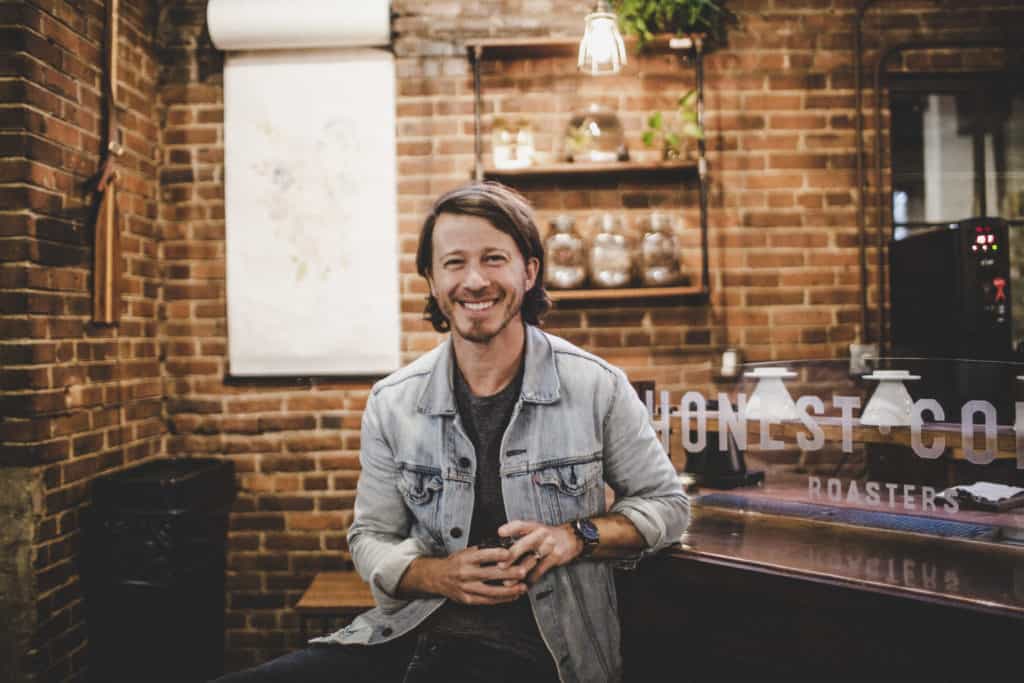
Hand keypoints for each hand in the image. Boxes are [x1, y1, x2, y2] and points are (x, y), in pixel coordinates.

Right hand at [422, 546, 536, 605]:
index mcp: (465, 559)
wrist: (437, 577)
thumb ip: (482, 551)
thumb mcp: (466, 552)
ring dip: (508, 590)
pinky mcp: (467, 599)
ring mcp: (466, 588)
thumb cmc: (455, 562)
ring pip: (490, 591)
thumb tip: (504, 548)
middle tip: (523, 572)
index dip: (497, 554)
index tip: (510, 553)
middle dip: (508, 574)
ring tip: (522, 588)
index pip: (482, 555)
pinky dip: (501, 599)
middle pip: (489, 574)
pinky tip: (512, 596)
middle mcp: (465, 573)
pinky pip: (487, 601)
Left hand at [497, 520, 583, 585]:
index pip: (521, 525)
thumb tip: (500, 546)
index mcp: (534, 526)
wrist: (572, 538)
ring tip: (508, 581)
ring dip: (519, 572)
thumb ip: (521, 536)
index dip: (510, 528)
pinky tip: (524, 584)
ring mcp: (549, 546)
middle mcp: (541, 534)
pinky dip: (532, 578)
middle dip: (512, 555)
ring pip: (532, 560)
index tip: (500, 533)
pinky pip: (541, 570)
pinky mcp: (555, 557)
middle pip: (525, 544)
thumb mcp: (536, 530)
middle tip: (500, 565)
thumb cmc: (548, 535)